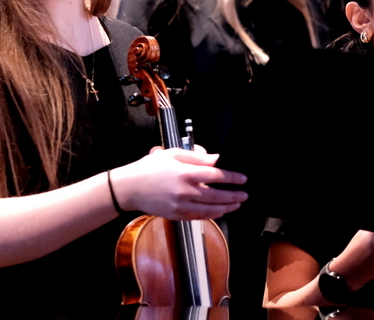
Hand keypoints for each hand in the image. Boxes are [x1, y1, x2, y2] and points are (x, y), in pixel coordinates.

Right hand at [112, 147, 247, 219]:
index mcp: (185, 173)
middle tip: (244, 194)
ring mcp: (180, 205)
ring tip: (236, 204)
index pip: (216, 175)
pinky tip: (219, 211)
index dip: (232, 177)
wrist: (129, 188)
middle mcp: (185, 191)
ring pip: (209, 209)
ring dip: (226, 207)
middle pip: (216, 195)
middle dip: (233, 195)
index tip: (243, 178)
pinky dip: (211, 215)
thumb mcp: (173, 155)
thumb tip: (215, 159)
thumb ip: (196, 158)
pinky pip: (198, 217)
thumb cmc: (149, 168)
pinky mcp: (176, 215)